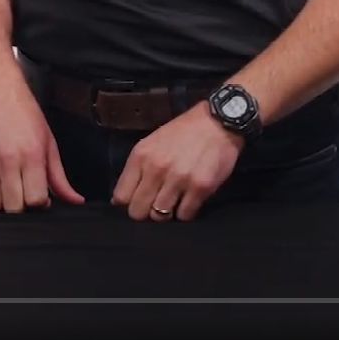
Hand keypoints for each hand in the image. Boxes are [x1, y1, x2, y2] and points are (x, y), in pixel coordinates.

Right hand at [0, 76, 84, 211]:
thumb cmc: (22, 113)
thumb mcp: (49, 143)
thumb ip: (59, 177)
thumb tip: (74, 200)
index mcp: (31, 155)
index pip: (35, 200)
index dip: (39, 203)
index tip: (39, 197)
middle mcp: (7, 159)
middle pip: (13, 207)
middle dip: (21, 205)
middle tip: (22, 192)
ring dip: (2, 201)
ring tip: (7, 187)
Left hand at [112, 106, 242, 221]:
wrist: (217, 123)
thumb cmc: (183, 132)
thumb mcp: (151, 143)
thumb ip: (137, 169)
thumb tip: (121, 198)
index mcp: (141, 156)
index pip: (121, 196)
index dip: (127, 203)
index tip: (136, 202)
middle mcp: (156, 169)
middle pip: (138, 211)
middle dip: (144, 212)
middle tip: (154, 206)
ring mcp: (178, 180)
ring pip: (160, 216)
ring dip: (165, 213)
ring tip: (172, 202)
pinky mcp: (200, 188)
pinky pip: (185, 215)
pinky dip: (185, 212)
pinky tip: (188, 201)